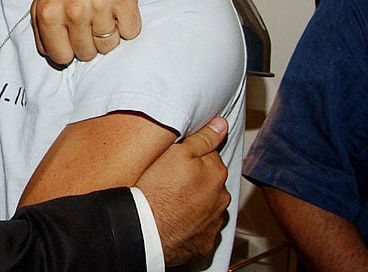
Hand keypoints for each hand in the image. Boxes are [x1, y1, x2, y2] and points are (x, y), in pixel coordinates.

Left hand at [32, 0, 141, 63]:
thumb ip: (43, 27)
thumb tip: (52, 53)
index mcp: (49, 12)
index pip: (60, 57)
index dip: (69, 49)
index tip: (74, 37)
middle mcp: (72, 11)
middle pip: (86, 54)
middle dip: (90, 41)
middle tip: (91, 18)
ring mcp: (99, 5)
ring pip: (109, 46)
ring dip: (110, 32)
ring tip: (104, 10)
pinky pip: (130, 32)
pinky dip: (128, 24)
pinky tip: (118, 6)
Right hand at [136, 117, 230, 265]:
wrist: (146, 230)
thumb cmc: (158, 190)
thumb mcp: (177, 153)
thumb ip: (203, 138)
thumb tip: (221, 124)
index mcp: (217, 173)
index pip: (210, 156)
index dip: (191, 156)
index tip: (177, 161)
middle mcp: (221, 198)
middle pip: (210, 181)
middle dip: (197, 179)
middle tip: (171, 180)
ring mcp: (214, 222)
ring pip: (207, 204)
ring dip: (196, 202)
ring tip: (172, 201)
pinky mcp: (205, 242)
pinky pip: (200, 227)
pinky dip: (191, 223)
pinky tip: (175, 219)